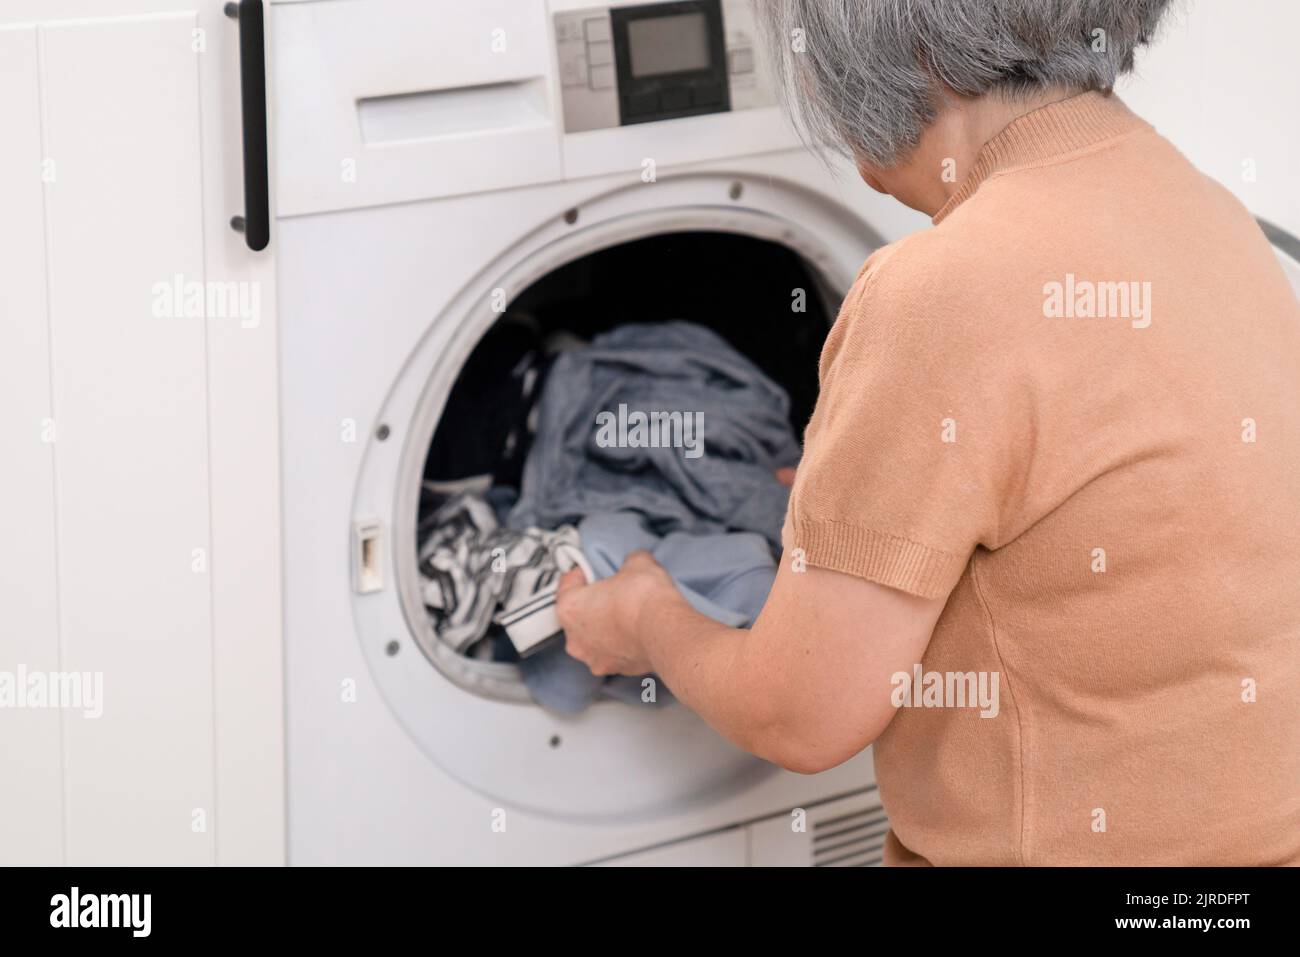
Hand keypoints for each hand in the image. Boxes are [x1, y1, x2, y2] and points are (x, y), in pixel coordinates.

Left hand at [555, 550, 681, 676]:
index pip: (566, 585)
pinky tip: (637, 634)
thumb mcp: (637, 563)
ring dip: (605, 629)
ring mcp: (595, 658)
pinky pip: (614, 654)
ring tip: (625, 616)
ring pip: (594, 640)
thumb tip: (635, 563)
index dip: (581, 574)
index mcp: (569, 608)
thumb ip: (629, 561)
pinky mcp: (617, 670)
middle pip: (577, 617)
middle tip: (611, 594)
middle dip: (591, 606)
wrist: (667, 631)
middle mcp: (575, 639)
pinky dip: (621, 645)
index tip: (591, 571)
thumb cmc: (643, 598)